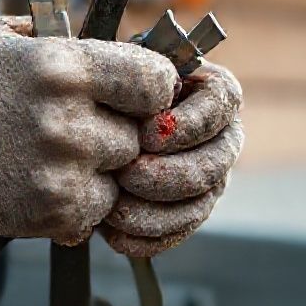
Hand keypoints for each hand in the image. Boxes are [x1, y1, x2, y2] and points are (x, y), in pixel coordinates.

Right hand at [0, 16, 176, 244]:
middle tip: (84, 130)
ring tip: (60, 158)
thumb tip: (126, 45)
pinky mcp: (52, 212)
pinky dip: (82, 203)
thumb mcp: (10, 38)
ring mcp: (62, 171)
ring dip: (102, 170)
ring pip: (123, 174)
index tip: (139, 96)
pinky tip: (48, 184)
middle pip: (140, 135)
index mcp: (65, 68)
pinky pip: (97, 210)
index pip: (157, 82)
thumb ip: (70, 39)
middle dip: (119, 132)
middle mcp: (69, 120)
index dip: (153, 91)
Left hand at [100, 61, 243, 256]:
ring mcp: (209, 178)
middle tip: (127, 175)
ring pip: (200, 204)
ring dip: (157, 212)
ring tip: (115, 210)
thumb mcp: (116, 67)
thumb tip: (149, 97)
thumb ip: (137, 72)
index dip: (191, 123)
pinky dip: (147, 238)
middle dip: (170, 175)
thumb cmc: (104, 87)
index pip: (223, 102)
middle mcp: (220, 137)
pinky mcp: (187, 212)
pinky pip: (178, 232)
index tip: (149, 134)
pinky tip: (115, 234)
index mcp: (212, 93)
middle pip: (216, 163)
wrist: (83, 125)